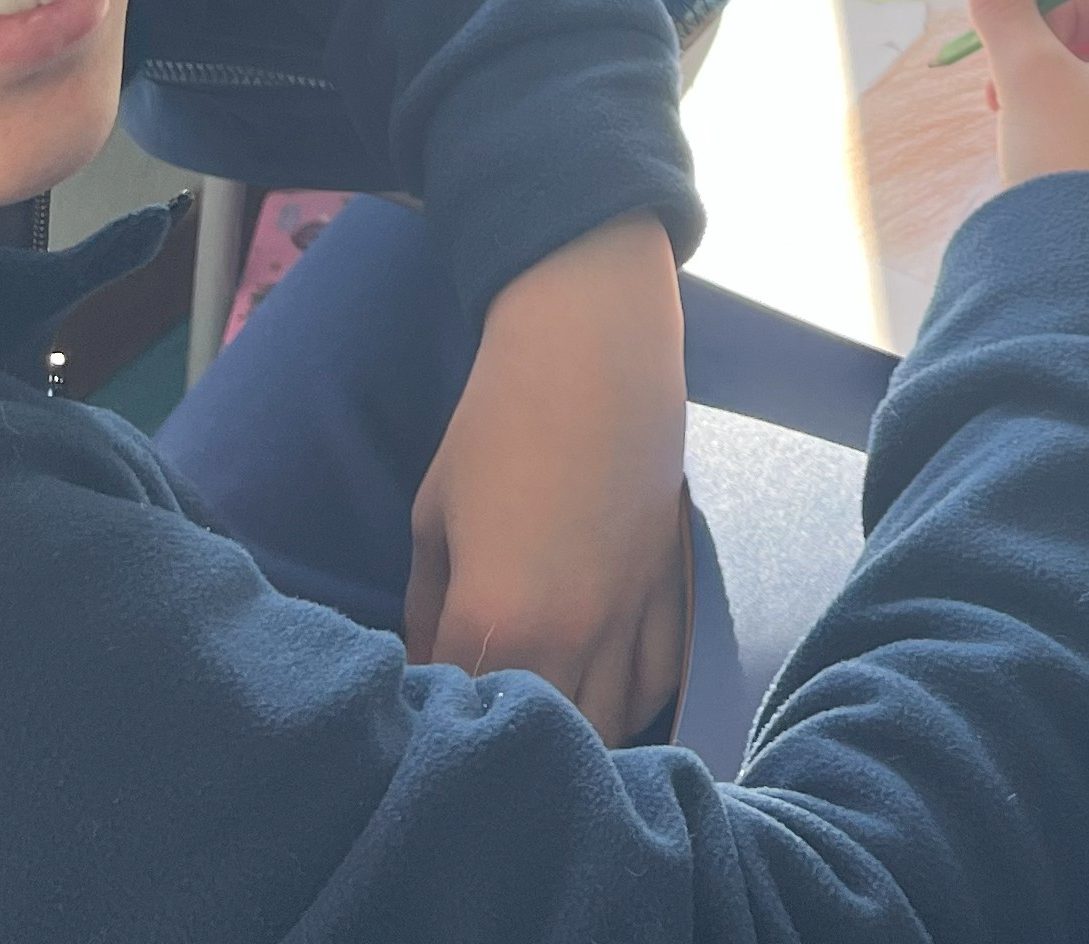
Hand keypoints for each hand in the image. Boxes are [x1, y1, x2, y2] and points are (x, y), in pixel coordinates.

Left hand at [405, 211, 690, 739]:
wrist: (592, 349)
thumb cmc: (496, 424)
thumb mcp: (433, 517)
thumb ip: (425, 607)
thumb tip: (425, 664)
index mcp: (495, 616)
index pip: (457, 710)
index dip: (432, 713)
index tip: (420, 706)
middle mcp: (570, 635)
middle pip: (541, 739)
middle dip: (504, 736)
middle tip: (480, 707)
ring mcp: (629, 617)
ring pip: (606, 729)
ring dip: (570, 730)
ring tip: (538, 706)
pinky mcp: (668, 590)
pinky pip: (656, 683)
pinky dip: (627, 701)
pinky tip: (596, 684)